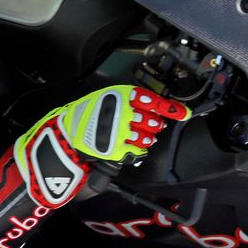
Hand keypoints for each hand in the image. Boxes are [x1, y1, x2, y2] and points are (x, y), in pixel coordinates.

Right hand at [14, 85, 190, 206]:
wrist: (64, 135)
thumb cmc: (85, 116)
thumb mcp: (105, 99)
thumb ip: (129, 100)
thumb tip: (156, 106)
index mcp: (119, 95)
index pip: (153, 100)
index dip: (171, 108)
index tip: (183, 113)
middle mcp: (121, 111)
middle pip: (153, 120)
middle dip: (154, 125)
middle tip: (150, 125)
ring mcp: (119, 131)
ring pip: (148, 137)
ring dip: (147, 138)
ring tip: (138, 136)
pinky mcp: (116, 148)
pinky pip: (137, 151)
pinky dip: (137, 150)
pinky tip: (131, 147)